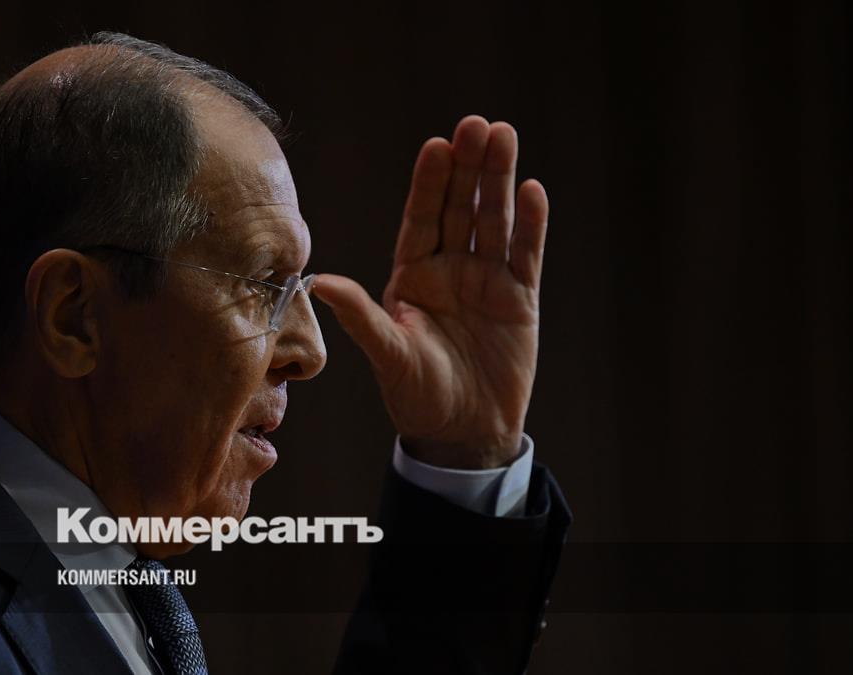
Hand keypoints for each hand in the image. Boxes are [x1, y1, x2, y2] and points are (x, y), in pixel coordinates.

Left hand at [313, 116, 549, 469]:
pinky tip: (533, 191)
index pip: (421, 219)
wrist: (463, 433)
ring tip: (505, 136)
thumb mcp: (389, 356)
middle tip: (476, 125)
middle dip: (467, 168)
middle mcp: (448, 270)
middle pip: (459, 208)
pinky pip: (526, 254)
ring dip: (500, 181)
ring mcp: (486, 281)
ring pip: (494, 221)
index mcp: (411, 277)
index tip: (436, 146)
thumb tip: (318, 281)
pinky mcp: (518, 299)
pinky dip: (531, 225)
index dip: (428, 183)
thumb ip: (361, 317)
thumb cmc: (418, 397)